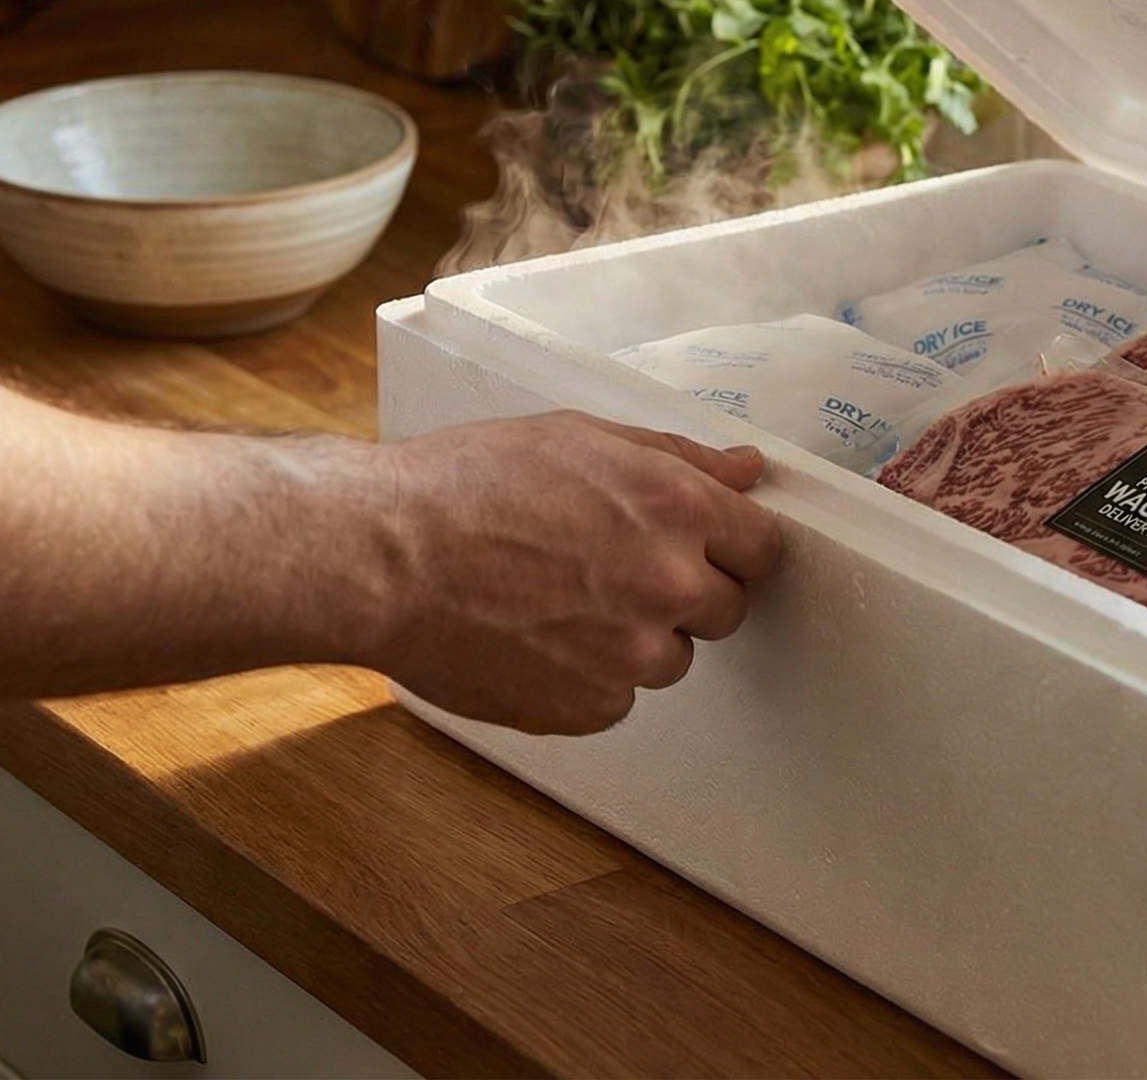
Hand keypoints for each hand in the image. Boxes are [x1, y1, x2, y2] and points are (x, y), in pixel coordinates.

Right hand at [370, 411, 784, 734]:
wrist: (384, 558)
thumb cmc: (467, 485)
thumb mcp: (579, 438)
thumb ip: (677, 457)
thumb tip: (747, 469)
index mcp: (676, 508)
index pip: (763, 548)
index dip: (728, 547)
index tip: (701, 548)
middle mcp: (668, 584)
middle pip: (727, 609)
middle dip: (684, 593)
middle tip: (610, 570)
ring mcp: (631, 656)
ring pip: (669, 659)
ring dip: (634, 640)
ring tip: (557, 602)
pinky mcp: (589, 708)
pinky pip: (616, 700)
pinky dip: (586, 679)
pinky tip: (534, 640)